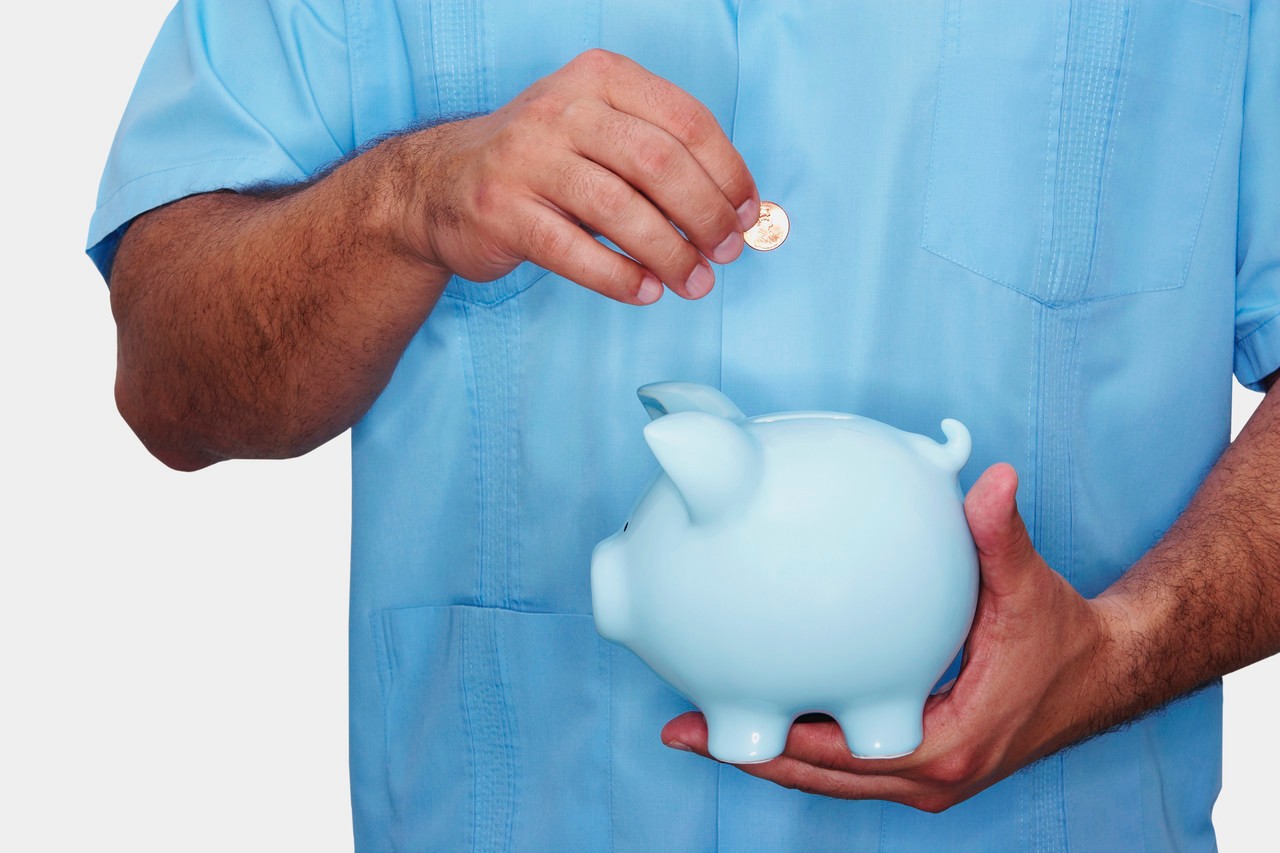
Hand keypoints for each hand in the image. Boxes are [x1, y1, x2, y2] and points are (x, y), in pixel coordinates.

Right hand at [394, 49, 759, 304]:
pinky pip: (573, 250)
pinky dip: (618, 277)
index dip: (727, 171)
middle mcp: (561, 109)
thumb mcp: (599, 133)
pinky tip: (645, 292)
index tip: (746, 213)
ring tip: (694, 283)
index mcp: (599, 78)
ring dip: (669, 253)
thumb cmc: (541, 163)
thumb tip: (735, 211)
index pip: (685, 120)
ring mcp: (526, 158)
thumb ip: (660, 158)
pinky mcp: (500, 211)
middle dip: (704, 215)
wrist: (438, 184)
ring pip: (618, 209)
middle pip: (658, 163)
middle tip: (725, 252)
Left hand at [661, 463, 1129, 812]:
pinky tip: (769, 708)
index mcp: (950, 745)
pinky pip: (849, 764)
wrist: (1105, 674)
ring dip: (771, 755)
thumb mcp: (1030, 588)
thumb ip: (1000, 536)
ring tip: (702, 729)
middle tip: (683, 732)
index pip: (847, 760)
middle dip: (754, 757)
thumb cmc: (1063, 637)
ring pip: (830, 779)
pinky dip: (806, 745)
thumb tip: (991, 479)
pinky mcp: (924, 764)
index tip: (725, 731)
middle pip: (822, 780)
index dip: (784, 749)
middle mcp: (932, 776)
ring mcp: (927, 778)